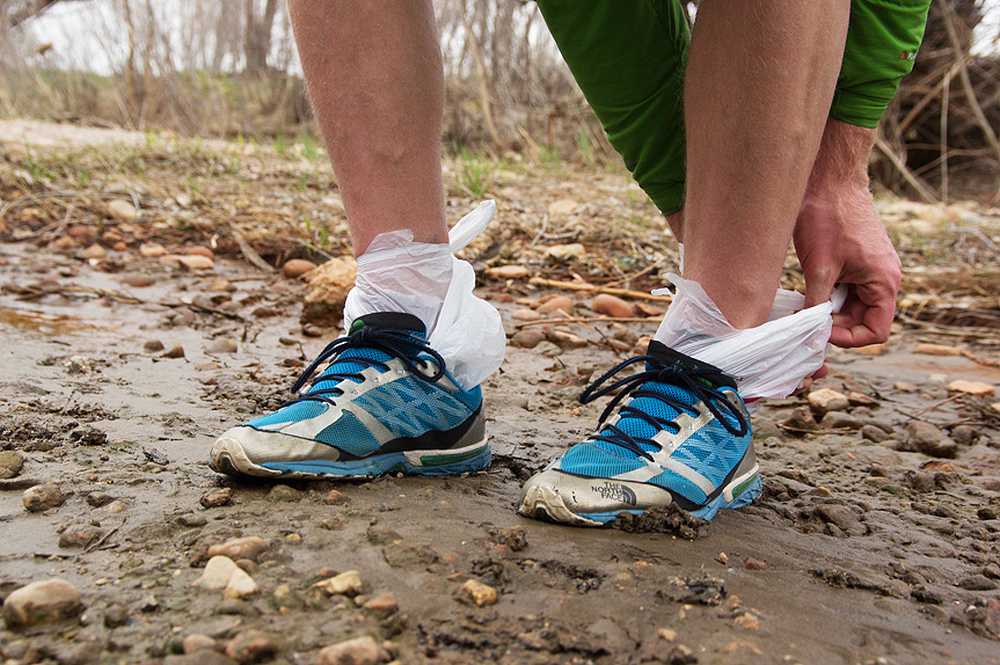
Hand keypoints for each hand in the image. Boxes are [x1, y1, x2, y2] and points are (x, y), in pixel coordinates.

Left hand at [793, 121, 901, 347]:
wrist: (830, 177)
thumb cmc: (827, 216)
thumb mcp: (818, 267)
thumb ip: (817, 304)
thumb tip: (810, 334)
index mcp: (885, 282)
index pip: (876, 331)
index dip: (848, 339)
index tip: (820, 332)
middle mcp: (885, 278)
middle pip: (863, 320)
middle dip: (834, 324)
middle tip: (804, 320)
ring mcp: (873, 268)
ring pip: (851, 306)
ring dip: (829, 309)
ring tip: (803, 303)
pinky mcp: (859, 260)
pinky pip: (847, 288)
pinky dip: (828, 294)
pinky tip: (807, 290)